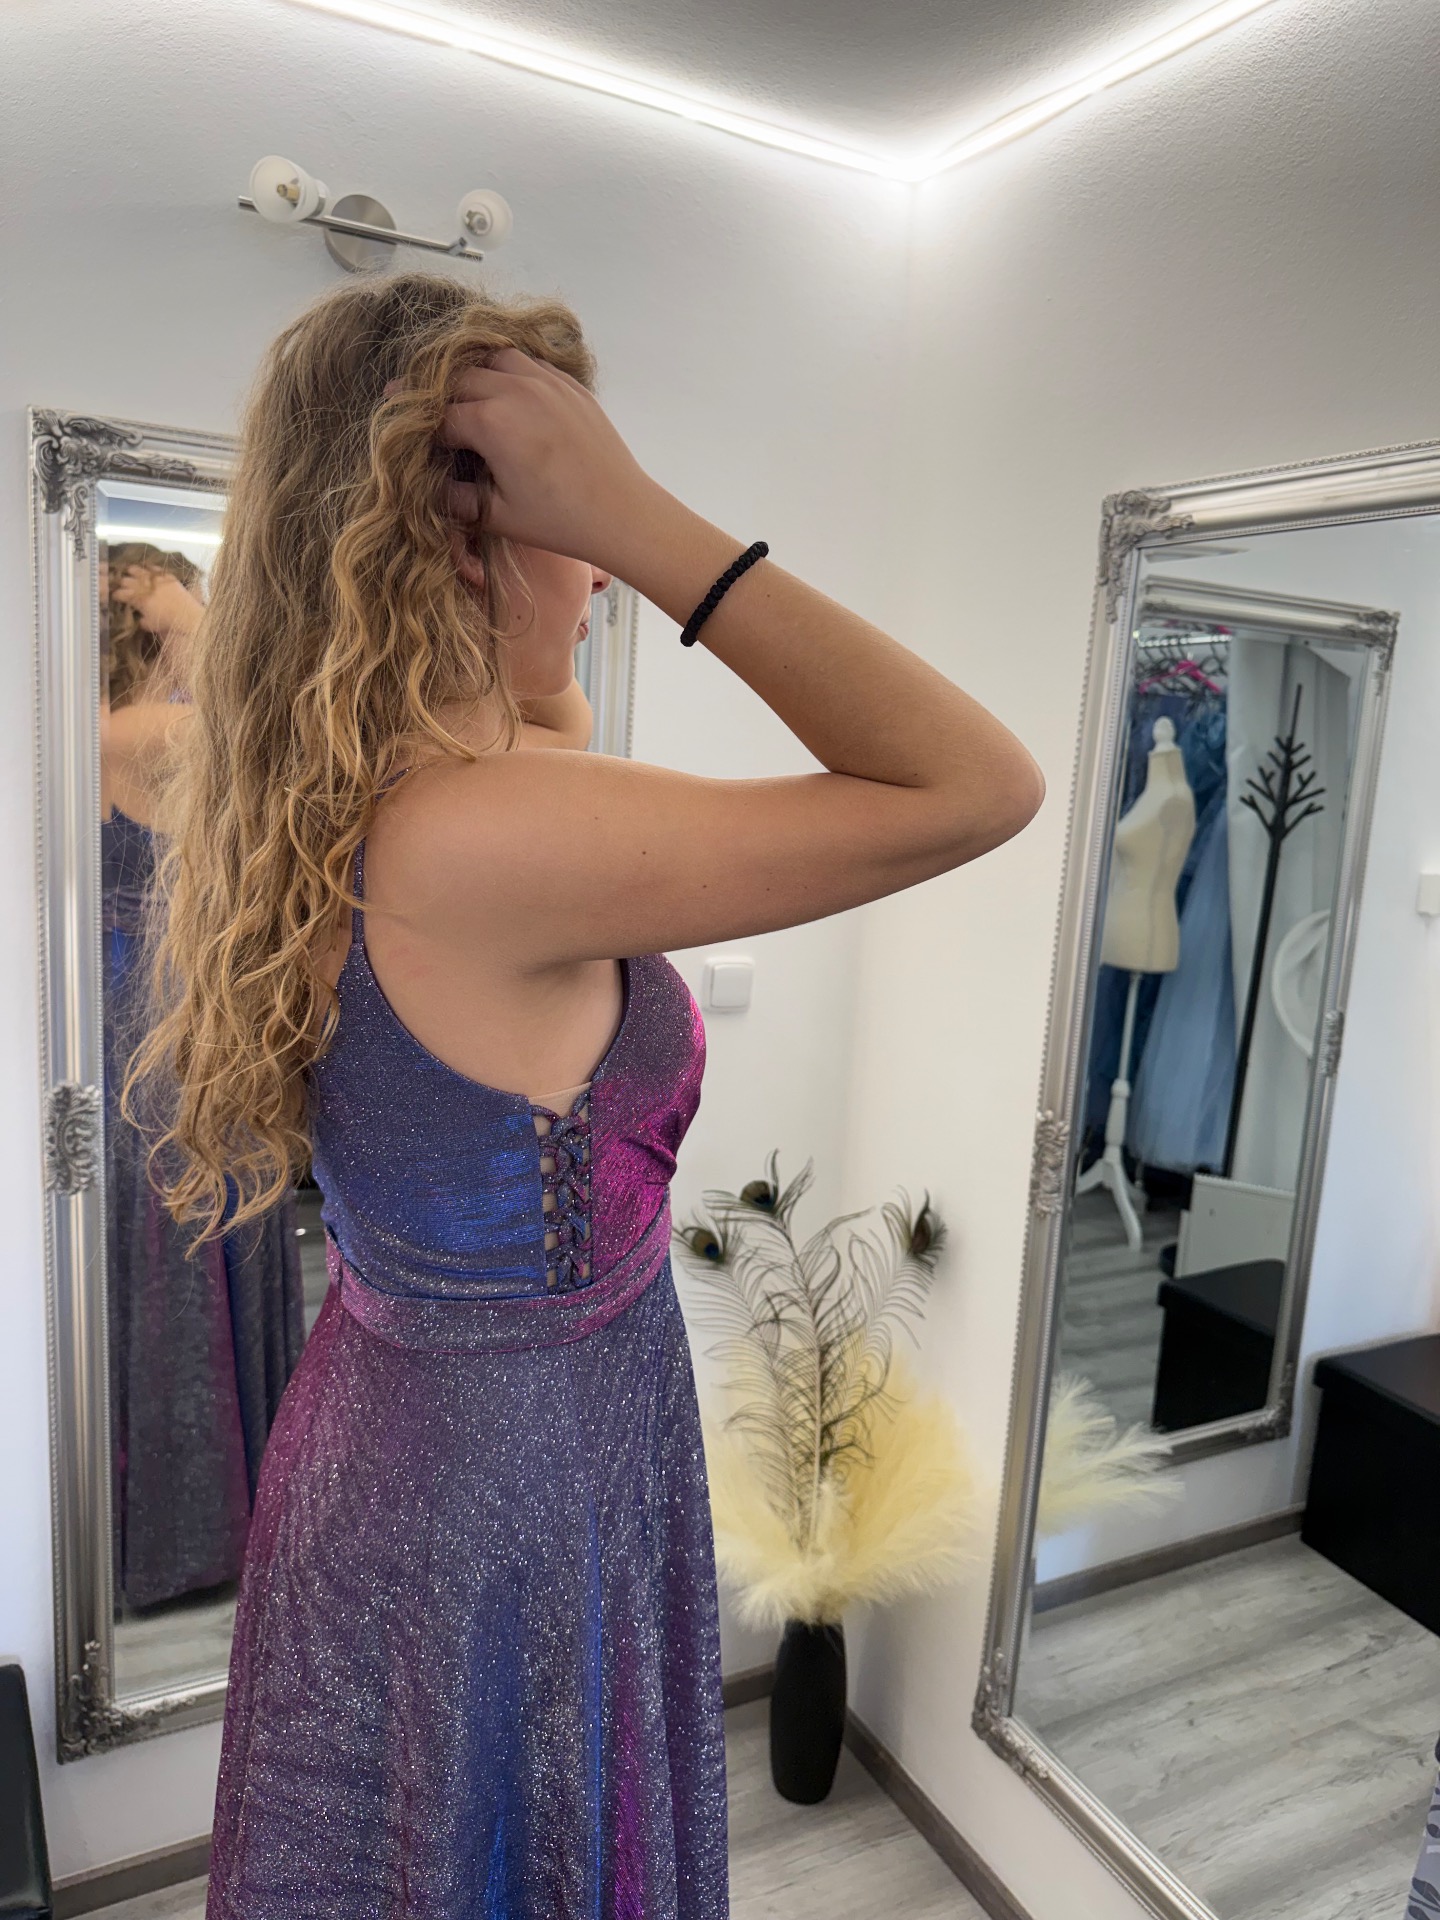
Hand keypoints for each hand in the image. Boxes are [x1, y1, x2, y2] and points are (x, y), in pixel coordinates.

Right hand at [114, 566, 204, 640]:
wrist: (187, 617)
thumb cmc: (167, 623)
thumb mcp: (150, 625)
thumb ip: (141, 620)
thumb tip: (138, 617)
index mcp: (139, 600)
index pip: (122, 594)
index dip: (116, 594)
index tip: (114, 595)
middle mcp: (146, 588)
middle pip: (127, 581)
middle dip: (122, 582)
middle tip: (120, 583)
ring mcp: (157, 581)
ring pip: (139, 571)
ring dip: (132, 571)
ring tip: (129, 570)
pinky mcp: (168, 577)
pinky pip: (156, 569)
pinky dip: (150, 568)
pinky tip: (146, 567)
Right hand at [437, 349, 654, 569]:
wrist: (620, 513)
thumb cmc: (560, 519)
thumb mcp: (498, 515)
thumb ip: (457, 500)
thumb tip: (433, 488)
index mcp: (492, 422)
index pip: (441, 417)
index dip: (426, 433)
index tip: (422, 445)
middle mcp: (517, 390)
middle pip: (461, 379)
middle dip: (445, 399)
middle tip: (437, 418)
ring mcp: (547, 383)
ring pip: (496, 359)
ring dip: (478, 376)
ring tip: (474, 401)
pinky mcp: (571, 386)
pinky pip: (531, 364)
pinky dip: (513, 374)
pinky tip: (512, 398)